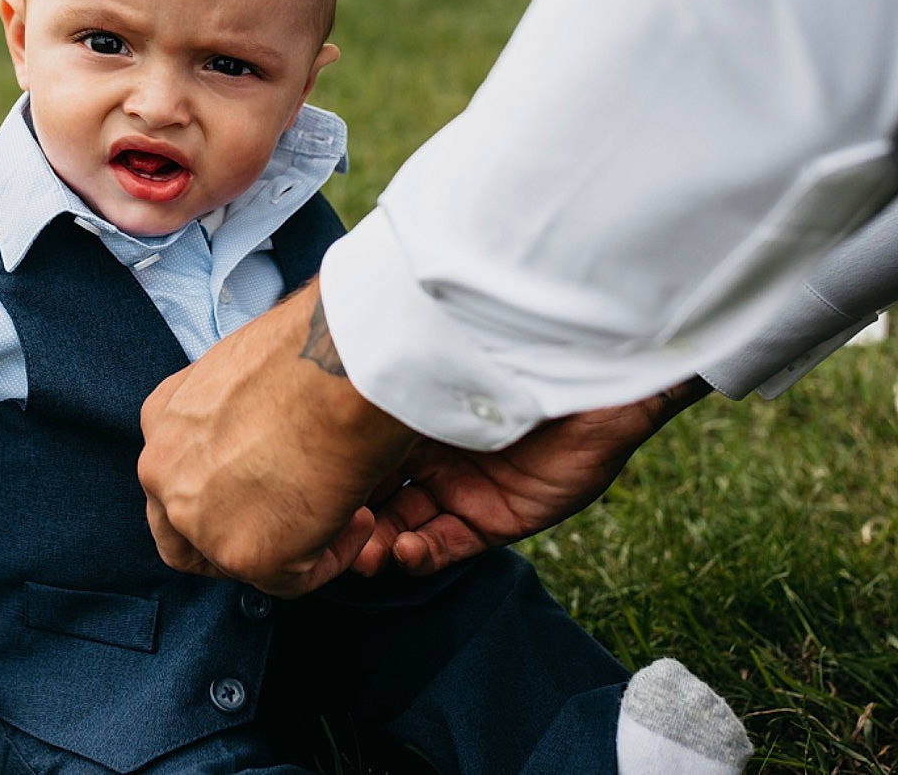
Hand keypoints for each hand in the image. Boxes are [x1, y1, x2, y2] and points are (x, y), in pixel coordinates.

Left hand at [138, 279, 416, 597]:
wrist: (338, 364)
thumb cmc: (308, 348)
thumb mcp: (240, 367)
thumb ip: (230, 408)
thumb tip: (261, 421)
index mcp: (159, 421)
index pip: (173, 479)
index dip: (220, 494)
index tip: (265, 489)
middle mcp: (163, 475)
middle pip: (186, 534)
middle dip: (240, 535)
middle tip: (298, 521)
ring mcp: (199, 520)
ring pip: (238, 561)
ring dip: (291, 545)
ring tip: (342, 508)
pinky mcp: (246, 556)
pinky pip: (293, 579)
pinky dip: (332, 556)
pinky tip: (359, 517)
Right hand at [355, 377, 708, 575]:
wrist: (593, 368)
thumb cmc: (512, 344)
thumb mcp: (440, 355)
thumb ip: (389, 367)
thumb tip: (324, 355)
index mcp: (410, 407)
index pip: (357, 450)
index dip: (331, 471)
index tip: (303, 483)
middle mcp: (430, 451)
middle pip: (374, 495)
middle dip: (350, 518)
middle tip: (330, 530)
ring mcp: (462, 487)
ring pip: (404, 526)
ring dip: (380, 543)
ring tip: (366, 552)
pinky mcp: (497, 518)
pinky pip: (450, 546)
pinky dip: (424, 554)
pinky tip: (405, 550)